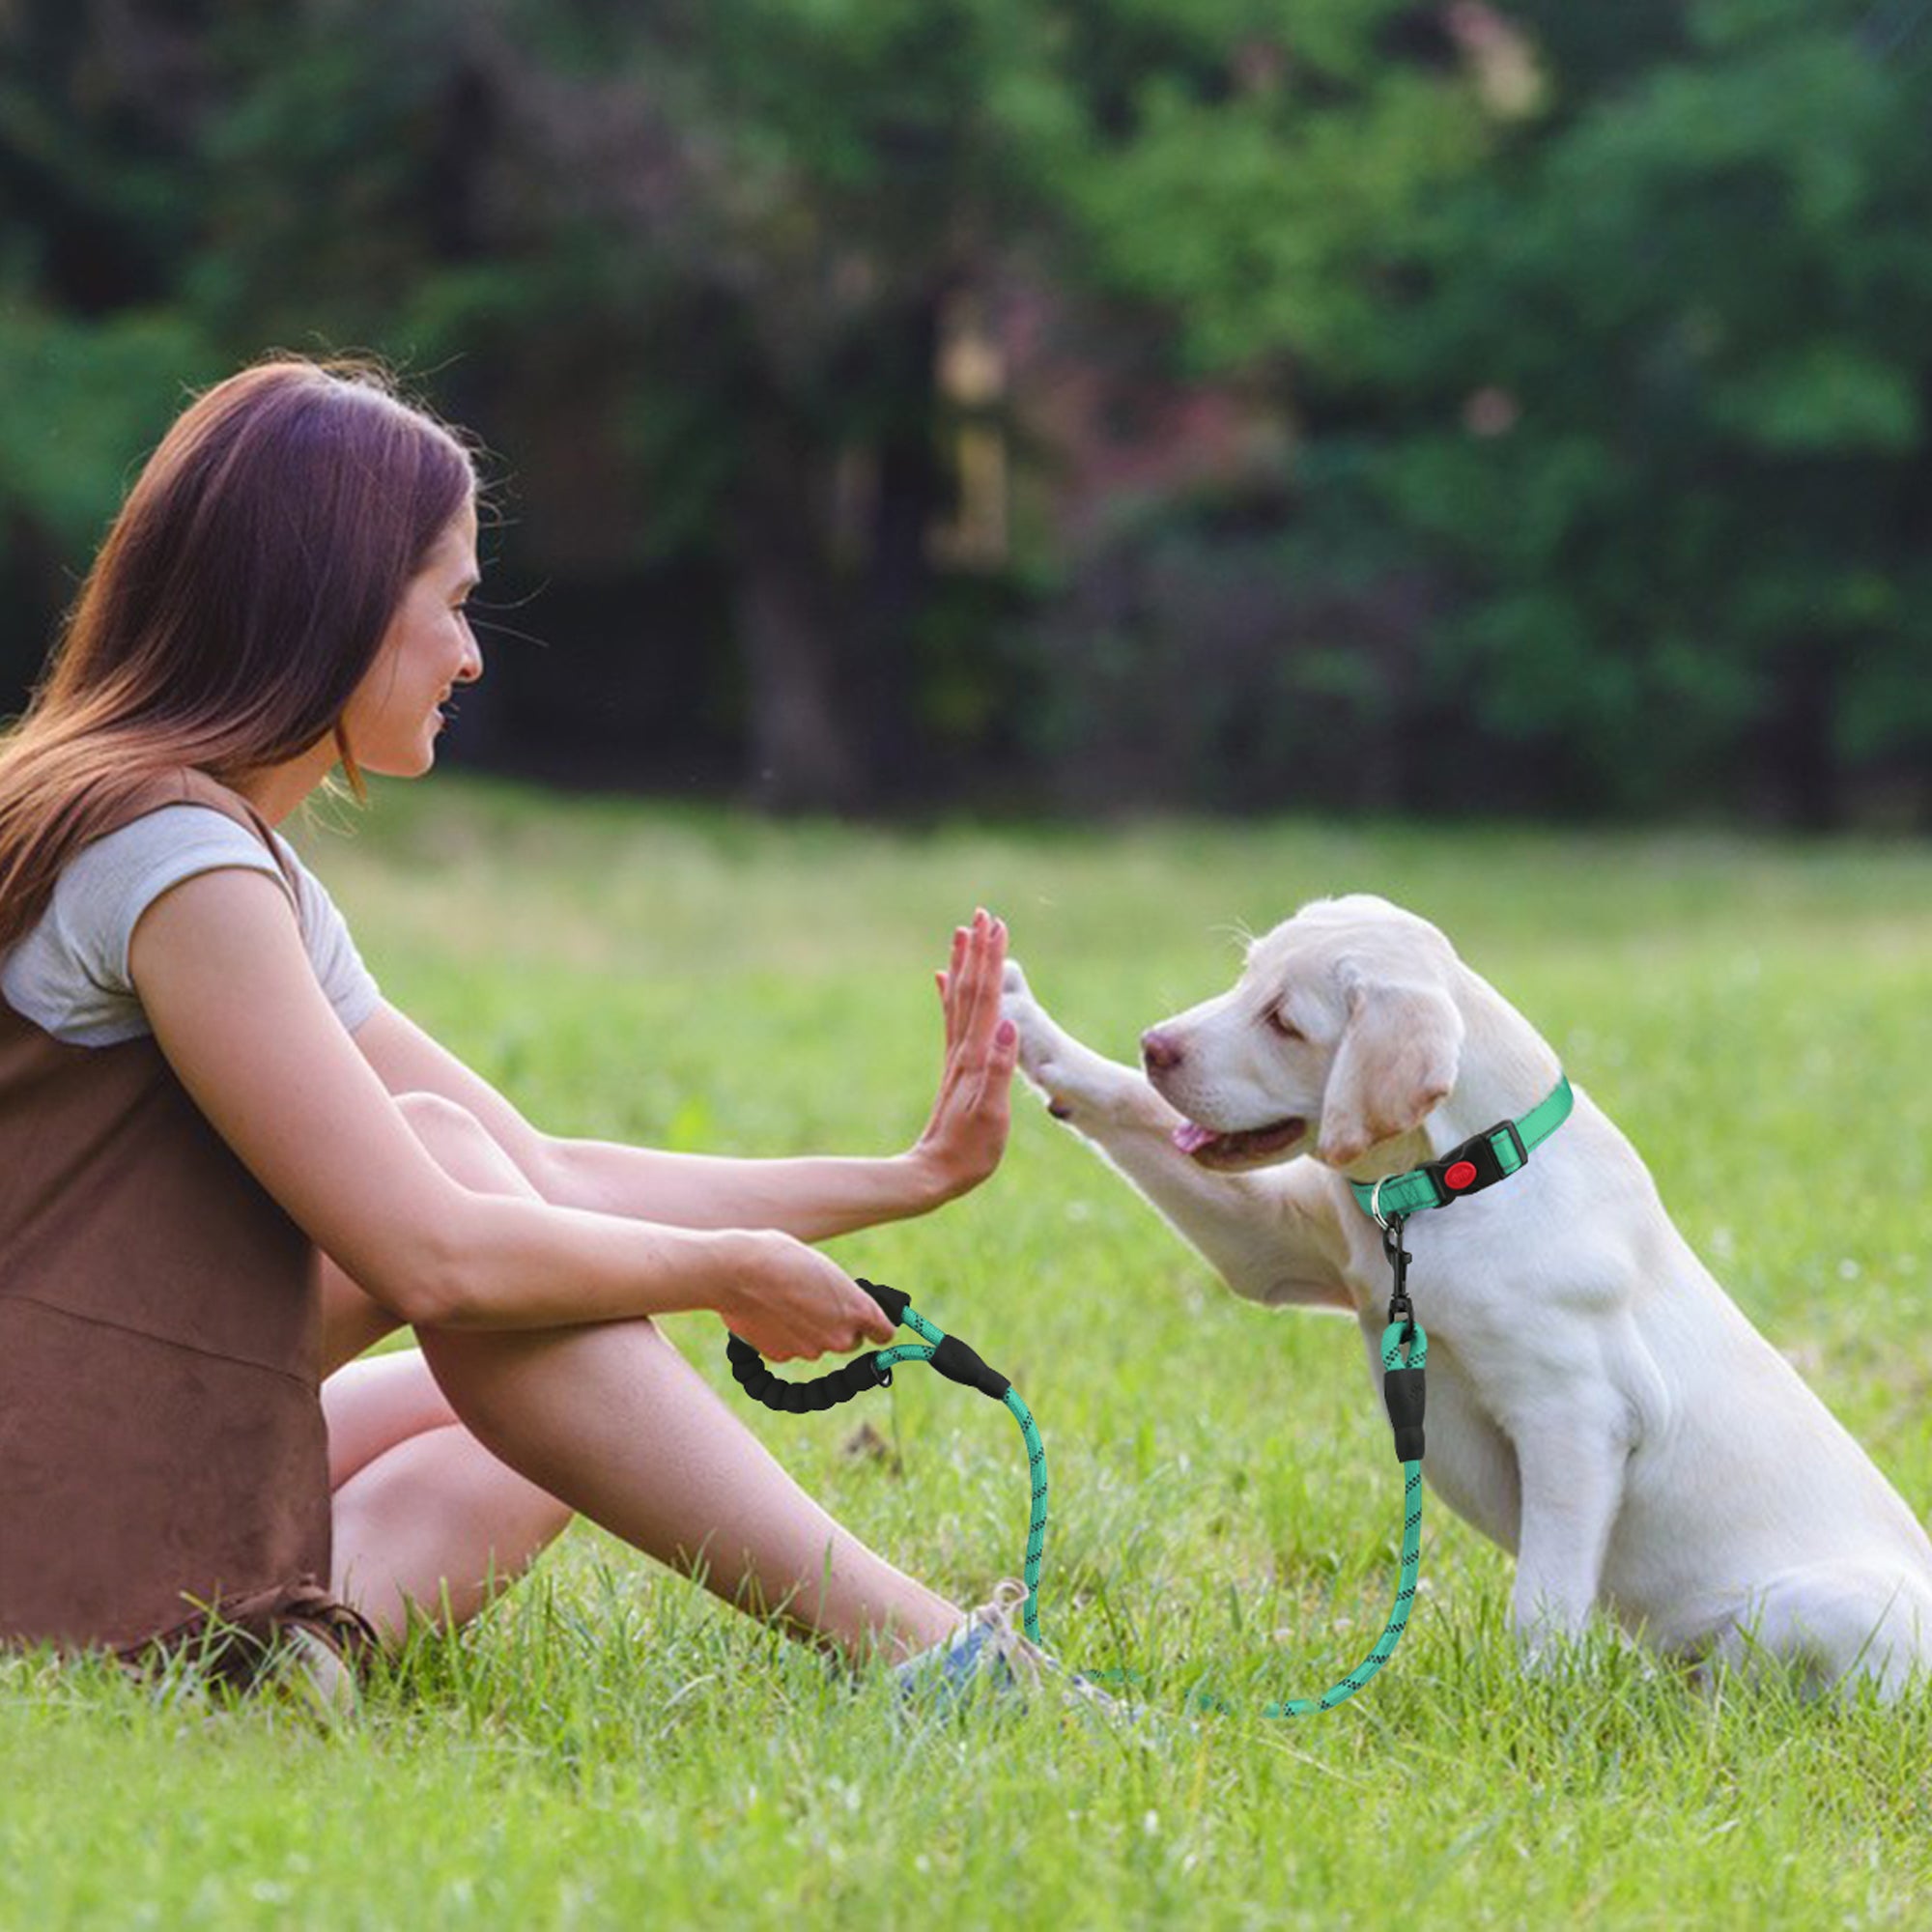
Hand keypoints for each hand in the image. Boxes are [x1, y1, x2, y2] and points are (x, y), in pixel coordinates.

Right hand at [716, 1229, 896, 1362]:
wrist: (736, 1271)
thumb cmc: (782, 1257)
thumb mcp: (825, 1268)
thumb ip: (840, 1295)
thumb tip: (840, 1309)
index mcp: (858, 1309)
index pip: (883, 1333)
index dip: (876, 1327)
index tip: (870, 1323)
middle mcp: (839, 1337)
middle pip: (849, 1341)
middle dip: (838, 1327)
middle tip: (818, 1303)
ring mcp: (810, 1350)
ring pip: (816, 1344)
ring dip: (807, 1330)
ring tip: (785, 1300)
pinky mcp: (782, 1357)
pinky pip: (790, 1347)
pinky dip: (783, 1336)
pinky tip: (768, 1312)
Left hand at [909, 907, 1019, 1202]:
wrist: (933, 1173)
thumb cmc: (969, 1152)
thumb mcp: (990, 1115)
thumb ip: (998, 1069)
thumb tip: (1007, 1025)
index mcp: (976, 1057)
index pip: (987, 998)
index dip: (992, 961)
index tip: (996, 926)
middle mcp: (963, 1050)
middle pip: (971, 990)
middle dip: (978, 951)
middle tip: (982, 914)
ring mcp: (957, 1057)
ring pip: (959, 999)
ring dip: (964, 965)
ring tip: (964, 934)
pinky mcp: (955, 1069)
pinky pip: (952, 1020)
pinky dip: (950, 993)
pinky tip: (944, 980)